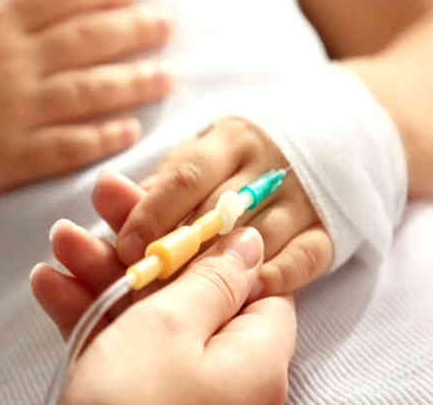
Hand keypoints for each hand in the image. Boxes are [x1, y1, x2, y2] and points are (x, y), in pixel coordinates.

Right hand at [0, 0, 171, 209]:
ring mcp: (18, 112)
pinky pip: (71, 146)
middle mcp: (14, 66)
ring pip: (90, 92)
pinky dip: (104, 137)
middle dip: (134, 30)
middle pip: (88, 41)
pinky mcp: (15, 157)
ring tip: (166, 78)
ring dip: (134, 83)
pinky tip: (131, 131)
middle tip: (165, 27)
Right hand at [31, 174, 295, 404]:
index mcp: (253, 355)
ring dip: (100, 274)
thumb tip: (249, 243)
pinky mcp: (131, 398)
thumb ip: (211, 279)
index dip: (213, 239)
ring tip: (60, 239)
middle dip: (139, 244)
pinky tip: (48, 285)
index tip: (175, 208)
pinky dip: (85, 315)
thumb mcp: (173, 327)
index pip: (250, 280)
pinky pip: (116, 347)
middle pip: (185, 288)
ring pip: (142, 314)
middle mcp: (220, 373)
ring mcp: (172, 387)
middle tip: (102, 201)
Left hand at [113, 118, 332, 297]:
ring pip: (260, 236)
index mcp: (227, 140)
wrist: (328, 139)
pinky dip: (278, 276)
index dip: (153, 212)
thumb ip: (157, 184)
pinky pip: (306, 257)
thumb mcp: (199, 157)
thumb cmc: (239, 159)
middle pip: (219, 210)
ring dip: (222, 269)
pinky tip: (248, 292)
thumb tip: (106, 193)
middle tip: (148, 280)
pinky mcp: (328, 230)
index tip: (125, 247)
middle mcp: (267, 166)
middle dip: (180, 248)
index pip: (187, 175)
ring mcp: (303, 198)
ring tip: (187, 296)